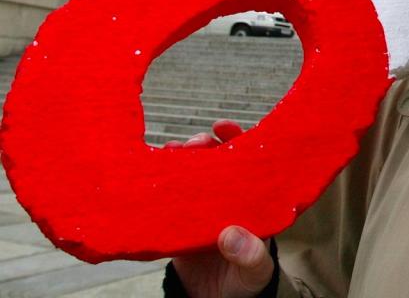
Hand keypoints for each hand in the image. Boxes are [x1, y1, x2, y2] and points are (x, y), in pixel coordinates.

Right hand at [168, 122, 274, 297]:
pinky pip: (167, 200)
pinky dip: (159, 185)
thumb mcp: (255, 272)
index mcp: (250, 204)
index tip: (222, 127)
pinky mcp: (177, 226)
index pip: (247, 164)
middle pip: (215, 163)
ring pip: (190, 175)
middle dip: (203, 146)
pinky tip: (150, 174)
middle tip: (193, 143)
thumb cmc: (245, 283)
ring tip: (171, 151)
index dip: (236, 140)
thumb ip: (250, 256)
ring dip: (180, 160)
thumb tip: (231, 234)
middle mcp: (226, 200)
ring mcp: (201, 210)